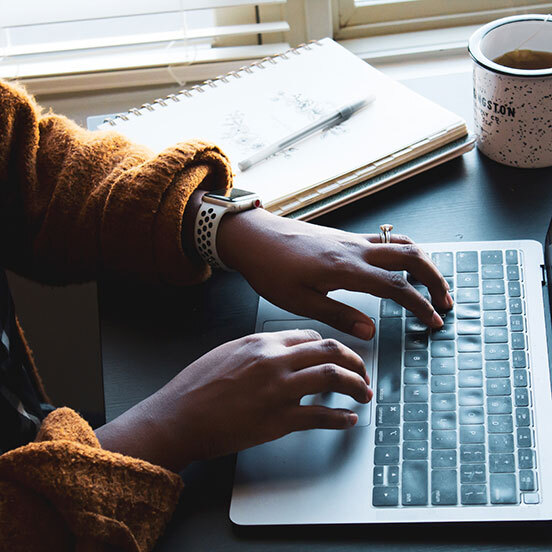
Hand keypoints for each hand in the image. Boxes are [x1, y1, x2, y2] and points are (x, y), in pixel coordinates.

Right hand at [96, 329, 371, 470]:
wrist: (178, 417)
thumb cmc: (196, 386)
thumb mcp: (227, 352)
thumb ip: (259, 349)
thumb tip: (283, 352)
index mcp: (262, 342)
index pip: (311, 336)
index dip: (331, 347)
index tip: (339, 357)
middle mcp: (274, 360)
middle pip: (330, 351)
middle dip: (355, 362)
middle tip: (363, 373)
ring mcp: (278, 389)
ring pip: (333, 377)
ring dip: (356, 386)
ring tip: (364, 394)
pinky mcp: (278, 420)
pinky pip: (321, 416)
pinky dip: (340, 419)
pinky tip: (348, 420)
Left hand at [218, 208, 452, 339]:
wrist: (254, 237)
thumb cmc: (270, 269)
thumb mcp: (300, 302)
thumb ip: (339, 316)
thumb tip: (371, 332)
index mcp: (346, 269)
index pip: (397, 286)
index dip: (420, 305)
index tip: (434, 321)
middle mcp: (355, 249)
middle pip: (411, 256)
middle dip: (435, 278)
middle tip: (445, 301)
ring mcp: (352, 239)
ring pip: (401, 243)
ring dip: (423, 262)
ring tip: (431, 284)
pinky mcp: (345, 236)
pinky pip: (385, 239)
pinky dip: (404, 252)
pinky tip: (400, 266)